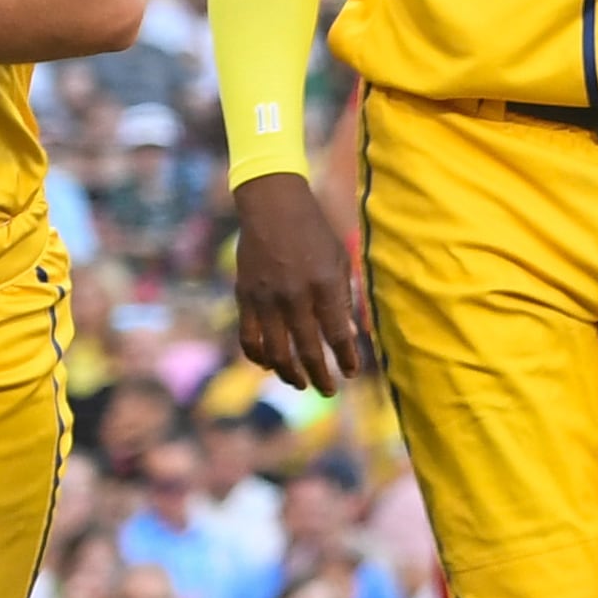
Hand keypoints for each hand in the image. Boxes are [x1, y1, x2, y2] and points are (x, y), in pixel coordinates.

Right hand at [229, 170, 374, 392]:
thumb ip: (345, 298)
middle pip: (308, 350)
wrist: (273, 208)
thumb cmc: (314, 233)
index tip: (351, 372)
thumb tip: (352, 334)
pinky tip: (269, 364)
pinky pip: (249, 337)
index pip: (338, 334)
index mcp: (325, 285)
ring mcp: (267, 298)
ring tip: (300, 383)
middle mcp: (296, 295)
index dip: (346, 357)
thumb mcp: (340, 260)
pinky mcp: (245, 297)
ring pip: (276, 351)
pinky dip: (258, 356)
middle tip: (328, 390)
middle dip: (320, 376)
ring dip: (289, 373)